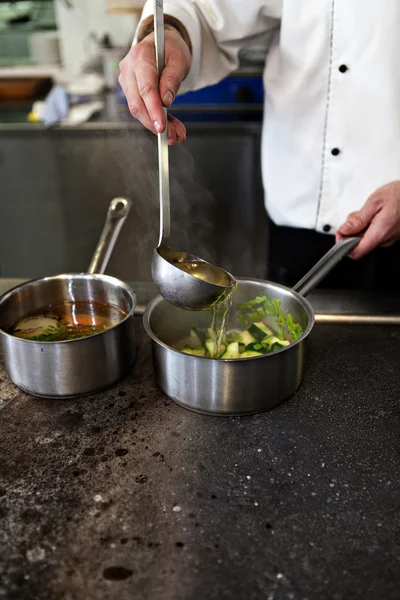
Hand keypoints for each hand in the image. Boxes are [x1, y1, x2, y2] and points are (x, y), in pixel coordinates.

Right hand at [119, 26, 190, 144]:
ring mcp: (127, 80)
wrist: (161, 43)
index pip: (145, 88)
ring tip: (176, 134)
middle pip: (137, 104)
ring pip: (138, 110)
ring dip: (156, 124)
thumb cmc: (170, 48)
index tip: (162, 127)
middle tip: (173, 137)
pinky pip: (141, 109)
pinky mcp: (130, 90)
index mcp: (140, 56)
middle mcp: (128, 68)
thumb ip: (172, 78)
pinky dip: (155, 120)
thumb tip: (165, 100)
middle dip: (155, 123)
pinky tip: (170, 127)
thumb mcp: (180, 59)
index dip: (153, 110)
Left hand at [336, 181, 399, 258]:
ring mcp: (389, 238)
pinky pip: (374, 236)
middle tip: (355, 216)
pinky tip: (374, 216)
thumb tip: (345, 230)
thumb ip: (358, 219)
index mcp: (379, 232)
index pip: (357, 252)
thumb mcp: (374, 202)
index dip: (344, 246)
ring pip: (366, 239)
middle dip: (352, 232)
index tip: (340, 234)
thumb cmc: (399, 194)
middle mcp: (385, 239)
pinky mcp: (391, 236)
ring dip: (360, 228)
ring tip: (368, 213)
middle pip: (359, 244)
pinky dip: (369, 227)